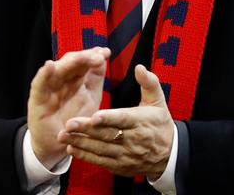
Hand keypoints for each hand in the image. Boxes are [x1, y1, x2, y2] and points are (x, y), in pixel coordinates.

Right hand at [27, 47, 109, 168]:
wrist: (58, 145)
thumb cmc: (75, 120)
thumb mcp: (91, 98)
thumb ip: (96, 78)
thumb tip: (103, 55)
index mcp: (75, 78)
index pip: (83, 62)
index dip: (93, 56)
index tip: (106, 53)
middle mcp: (61, 79)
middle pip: (71, 62)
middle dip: (85, 58)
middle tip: (98, 56)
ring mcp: (49, 87)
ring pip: (58, 70)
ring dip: (69, 62)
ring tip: (82, 57)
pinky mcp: (37, 99)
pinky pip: (39, 84)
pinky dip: (44, 74)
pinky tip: (49, 66)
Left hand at [59, 64, 173, 178]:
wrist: (169, 154)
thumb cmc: (160, 123)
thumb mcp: (158, 100)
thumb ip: (148, 82)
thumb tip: (139, 67)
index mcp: (142, 122)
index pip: (123, 119)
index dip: (108, 118)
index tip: (94, 116)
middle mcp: (133, 140)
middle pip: (107, 135)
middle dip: (86, 130)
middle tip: (68, 124)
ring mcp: (126, 155)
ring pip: (101, 150)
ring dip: (81, 143)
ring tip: (63, 136)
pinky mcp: (120, 166)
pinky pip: (101, 162)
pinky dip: (86, 156)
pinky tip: (72, 149)